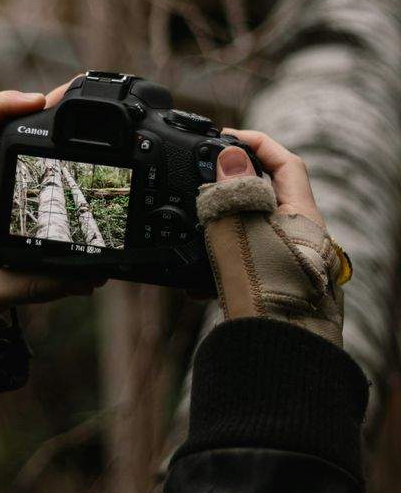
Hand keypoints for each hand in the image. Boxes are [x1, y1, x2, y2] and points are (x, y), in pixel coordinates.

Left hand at [0, 83, 107, 312]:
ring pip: (10, 142)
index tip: (35, 101)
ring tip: (78, 108)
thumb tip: (84, 278)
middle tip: (74, 93)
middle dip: (35, 105)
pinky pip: (19, 164)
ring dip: (41, 124)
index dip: (0, 107)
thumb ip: (28, 286)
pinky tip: (70, 147)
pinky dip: (43, 152)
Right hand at [196, 131, 346, 345]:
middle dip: (230, 187)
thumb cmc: (268, 294)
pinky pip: (240, 265)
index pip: (285, 163)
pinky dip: (215, 266)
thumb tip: (230, 155)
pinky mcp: (270, 290)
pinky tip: (192, 283)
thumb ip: (234, 192)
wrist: (278, 355)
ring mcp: (286, 264)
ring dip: (218, 230)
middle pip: (266, 196)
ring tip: (191, 232)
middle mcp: (299, 238)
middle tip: (200, 180)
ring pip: (248, 232)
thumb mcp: (242, 231)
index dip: (256, 143)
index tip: (224, 137)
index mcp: (301, 215)